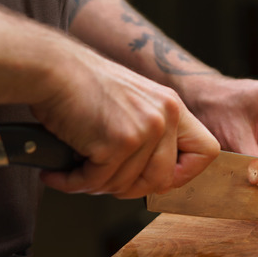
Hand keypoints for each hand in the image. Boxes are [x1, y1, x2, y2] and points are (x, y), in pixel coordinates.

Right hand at [30, 44, 219, 198]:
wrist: (51, 67)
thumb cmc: (80, 84)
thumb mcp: (131, 101)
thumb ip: (149, 133)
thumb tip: (151, 180)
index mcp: (172, 106)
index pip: (206, 151)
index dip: (184, 174)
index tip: (160, 180)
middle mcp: (165, 116)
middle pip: (162, 180)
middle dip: (129, 189)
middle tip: (100, 181)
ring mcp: (145, 129)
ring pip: (127, 185)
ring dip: (96, 185)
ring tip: (74, 172)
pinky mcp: (119, 142)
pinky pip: (98, 181)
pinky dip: (73, 183)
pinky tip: (58, 174)